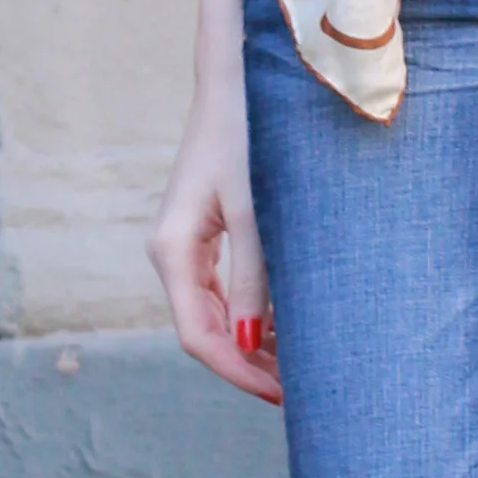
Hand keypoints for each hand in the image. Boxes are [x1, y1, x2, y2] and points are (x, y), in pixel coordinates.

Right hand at [148, 78, 281, 402]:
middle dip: (251, 365)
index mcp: (173, 250)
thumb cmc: (247, 137)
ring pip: (216, 314)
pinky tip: (291, 327)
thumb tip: (254, 342)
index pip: (199, 336)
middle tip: (305, 392)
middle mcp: (171, 252)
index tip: (283, 397)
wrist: (237, 80)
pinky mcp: (204, 233)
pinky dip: (256, 314)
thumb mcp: (257, 210)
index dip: (239, 373)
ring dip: (255, 344)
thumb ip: (255, 277)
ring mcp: (186, 244)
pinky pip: (224, 290)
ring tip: (305, 366)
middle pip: (206, 331)